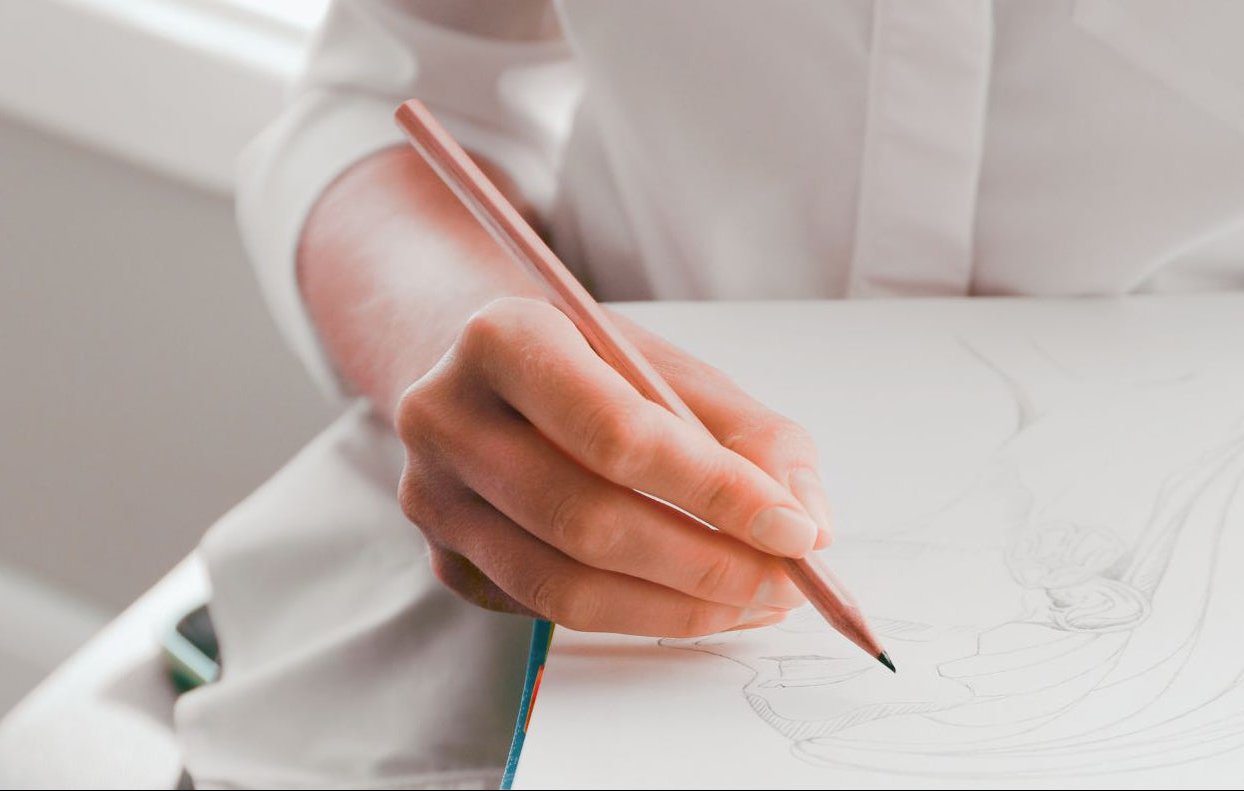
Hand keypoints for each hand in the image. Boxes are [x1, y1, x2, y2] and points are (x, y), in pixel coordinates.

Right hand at [396, 297, 833, 636]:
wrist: (481, 368)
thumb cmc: (589, 363)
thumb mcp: (672, 368)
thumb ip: (753, 435)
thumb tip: (811, 523)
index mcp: (502, 338)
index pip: (617, 434)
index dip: (715, 492)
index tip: (795, 530)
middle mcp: (445, 417)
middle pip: (586, 521)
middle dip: (706, 565)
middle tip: (785, 582)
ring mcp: (432, 496)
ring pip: (561, 587)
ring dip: (677, 608)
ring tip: (752, 602)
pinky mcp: (443, 557)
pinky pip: (547, 610)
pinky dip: (634, 615)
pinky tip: (692, 603)